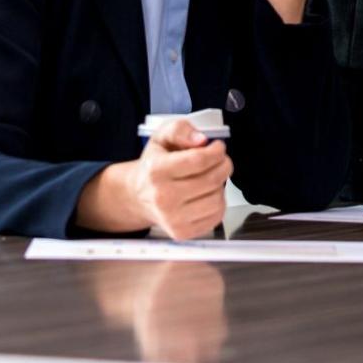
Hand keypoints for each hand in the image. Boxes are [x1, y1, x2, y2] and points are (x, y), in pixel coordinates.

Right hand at [123, 117, 233, 239]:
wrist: (139, 196)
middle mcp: (162, 198)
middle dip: (223, 165)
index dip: (216, 151)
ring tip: (211, 178)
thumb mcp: (161, 137)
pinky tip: (207, 194)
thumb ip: (180, 130)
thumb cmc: (154, 166)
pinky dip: (218, 203)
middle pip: (211, 180)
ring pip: (217, 199)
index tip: (218, 147)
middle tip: (221, 160)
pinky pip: (216, 216)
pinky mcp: (182, 232)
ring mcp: (172, 219)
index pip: (199, 160)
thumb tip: (201, 139)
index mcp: (156, 171)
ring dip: (221, 185)